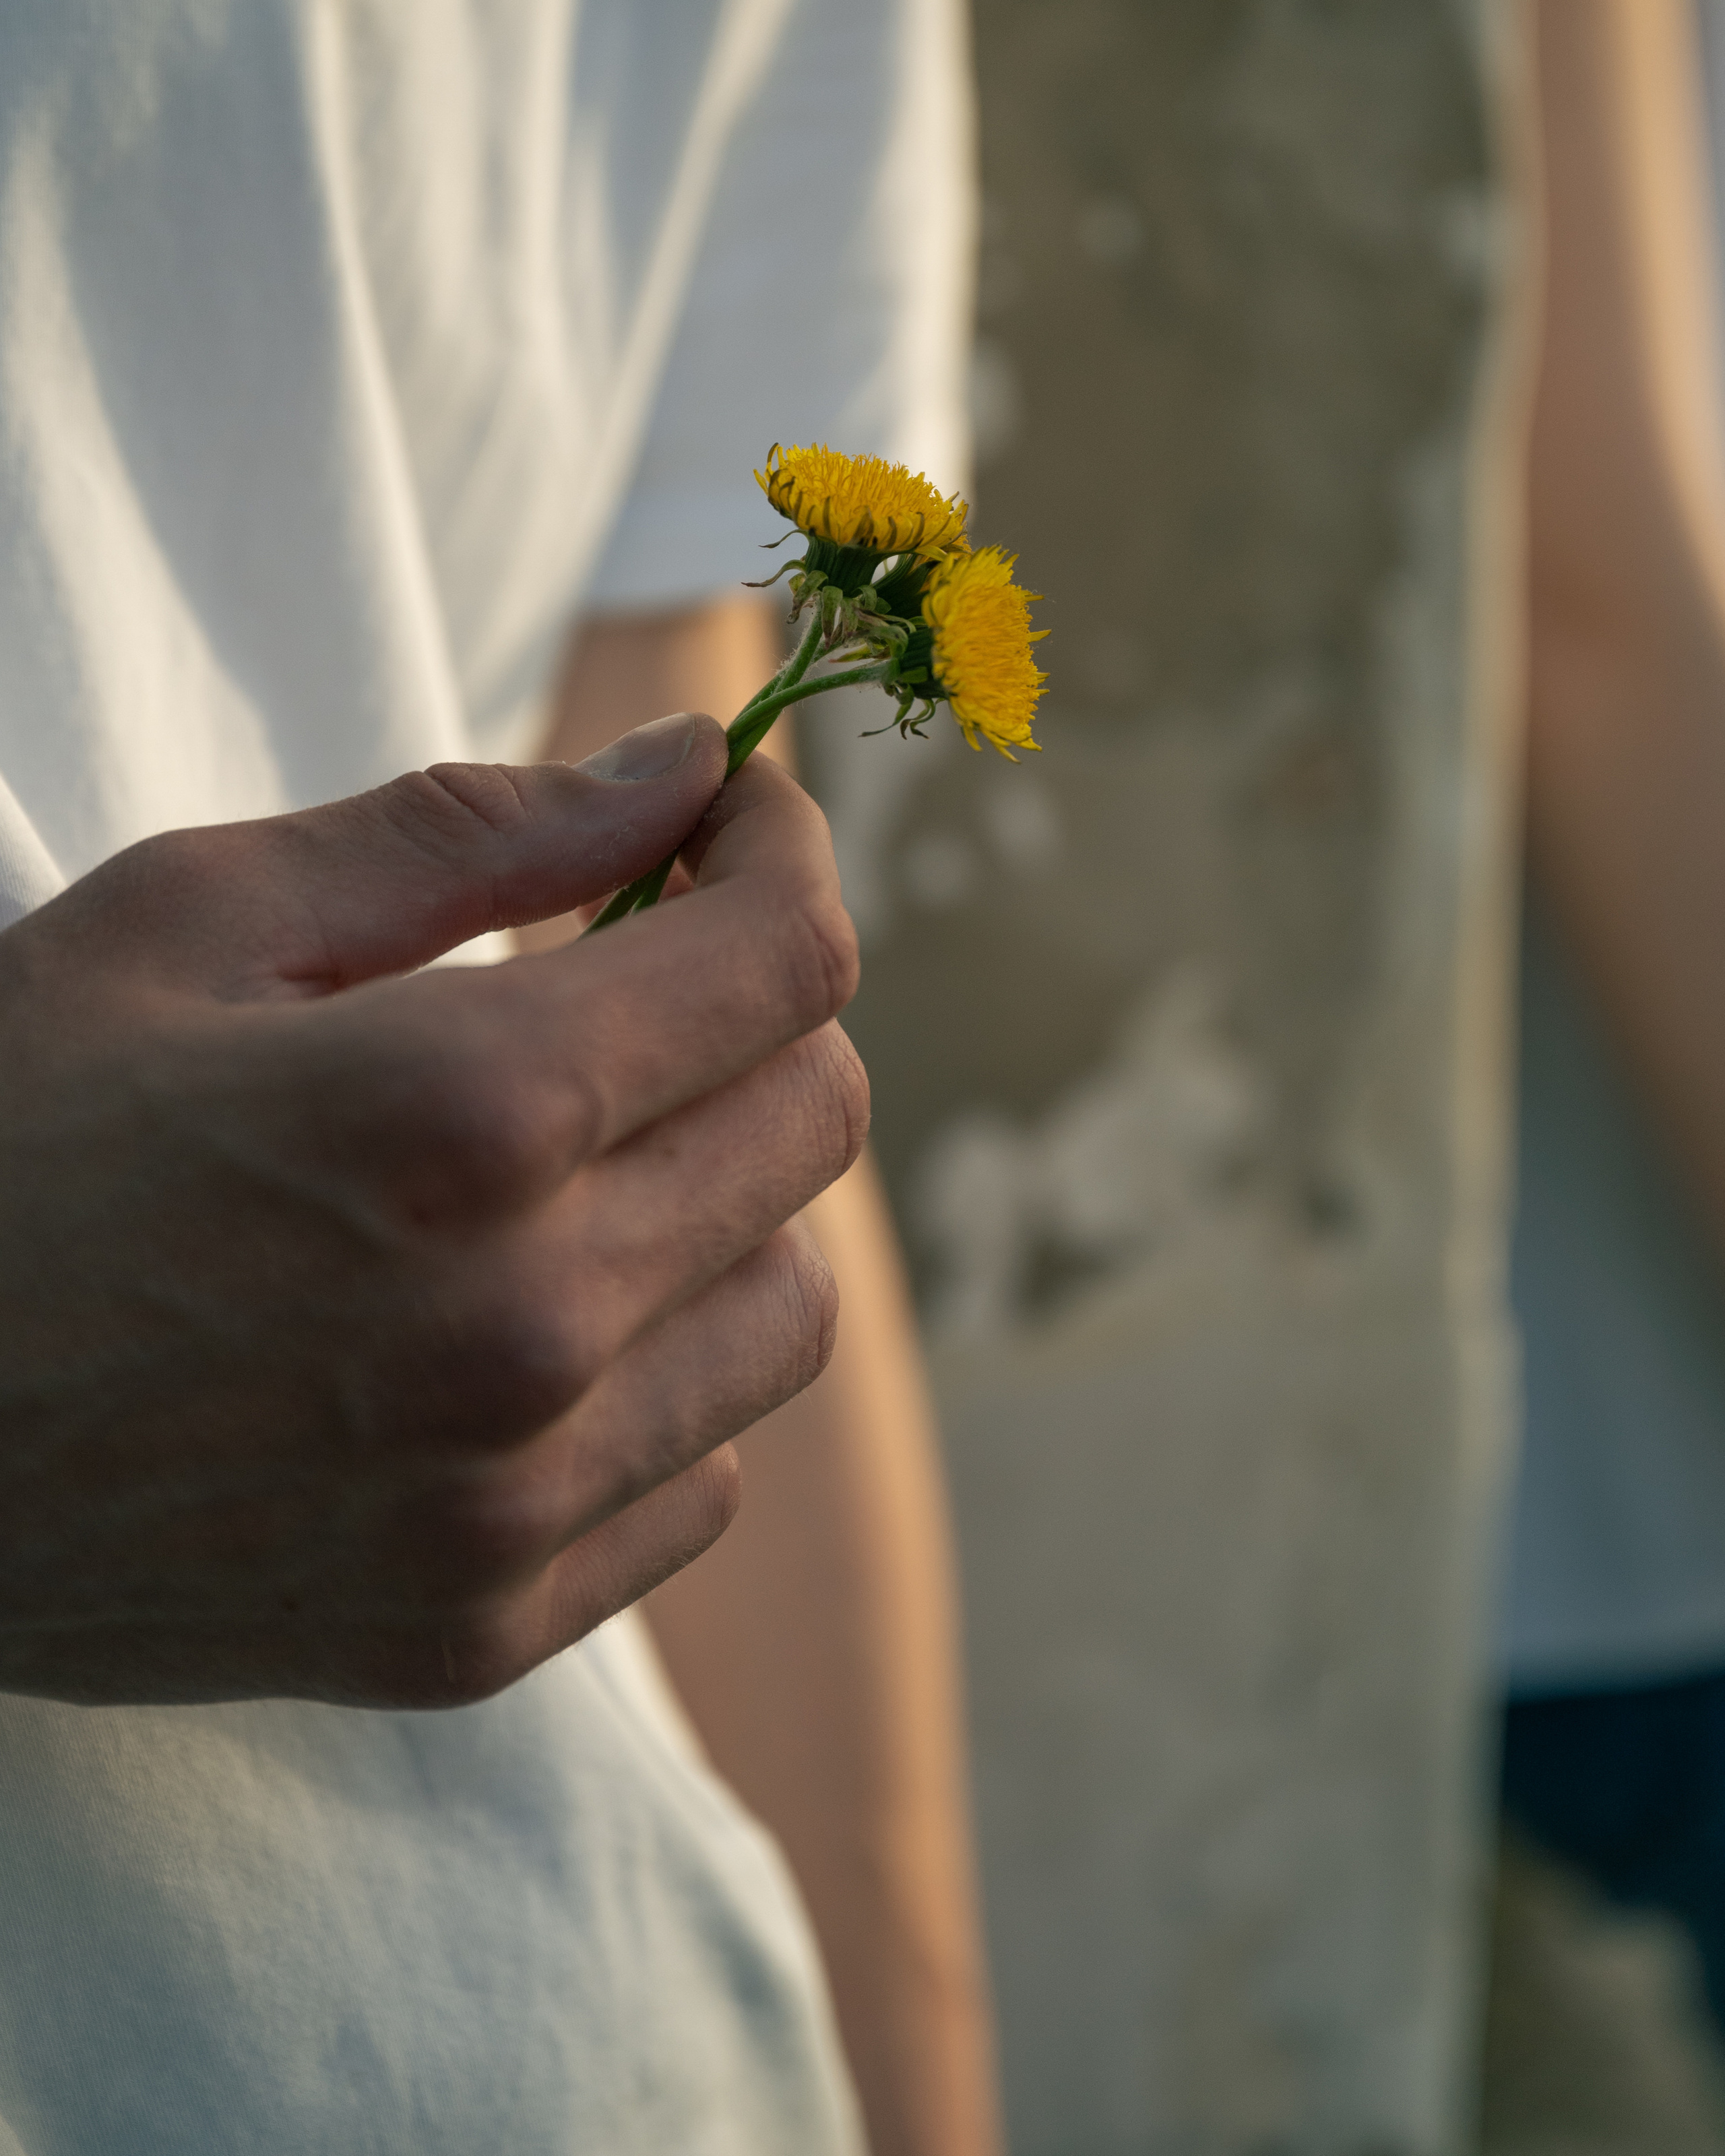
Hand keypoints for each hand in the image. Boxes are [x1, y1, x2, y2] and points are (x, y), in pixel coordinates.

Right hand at [0, 714, 866, 1707]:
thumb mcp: (192, 919)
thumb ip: (475, 833)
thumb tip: (688, 770)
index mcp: (460, 1116)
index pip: (786, 968)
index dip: (785, 861)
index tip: (736, 827)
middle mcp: (524, 1330)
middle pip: (817, 1125)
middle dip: (762, 1013)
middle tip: (646, 971)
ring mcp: (508, 1507)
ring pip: (790, 1312)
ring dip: (733, 1200)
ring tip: (592, 1159)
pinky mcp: (477, 1630)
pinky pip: (700, 1477)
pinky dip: (660, 1376)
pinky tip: (534, 1324)